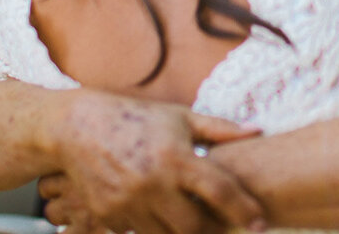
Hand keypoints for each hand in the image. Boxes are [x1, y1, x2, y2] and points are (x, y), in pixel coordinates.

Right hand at [47, 89, 266, 233]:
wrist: (76, 127)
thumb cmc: (135, 118)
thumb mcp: (179, 117)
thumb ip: (219, 129)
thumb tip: (259, 130)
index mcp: (175, 157)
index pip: (220, 191)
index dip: (245, 210)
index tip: (262, 224)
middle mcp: (153, 184)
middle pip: (196, 227)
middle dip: (214, 230)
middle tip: (226, 226)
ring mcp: (129, 203)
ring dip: (184, 232)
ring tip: (194, 221)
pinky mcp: (109, 215)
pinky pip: (140, 232)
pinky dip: (154, 226)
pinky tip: (159, 212)